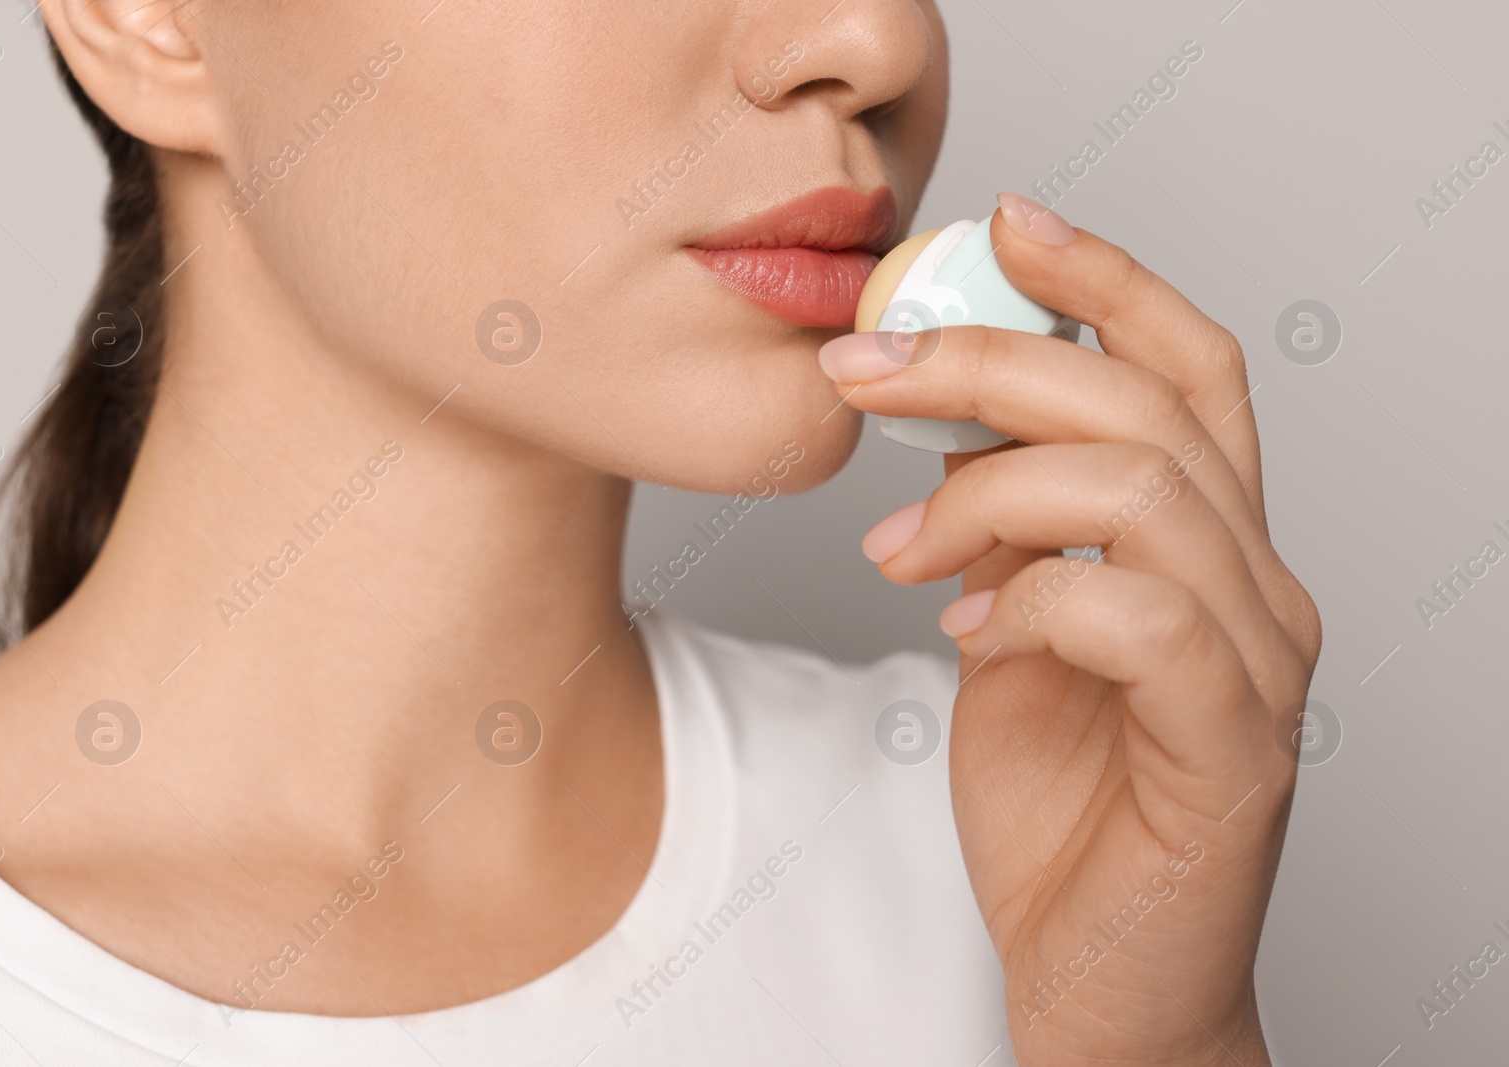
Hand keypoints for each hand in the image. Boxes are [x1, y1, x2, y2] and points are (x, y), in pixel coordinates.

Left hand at [818, 195, 1320, 1065]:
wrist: (1098, 977)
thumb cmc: (1064, 811)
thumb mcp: (1008, 638)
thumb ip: (1003, 539)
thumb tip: (949, 447)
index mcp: (1207, 546)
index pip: (1182, 369)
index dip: (1104, 280)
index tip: (1000, 225)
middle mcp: (1255, 586)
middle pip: (1150, 404)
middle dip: (993, 359)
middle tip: (867, 368)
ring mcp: (1257, 666)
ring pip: (1148, 489)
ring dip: (992, 488)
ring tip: (899, 547)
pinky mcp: (1233, 751)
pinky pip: (1141, 618)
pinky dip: (1034, 599)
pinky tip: (967, 634)